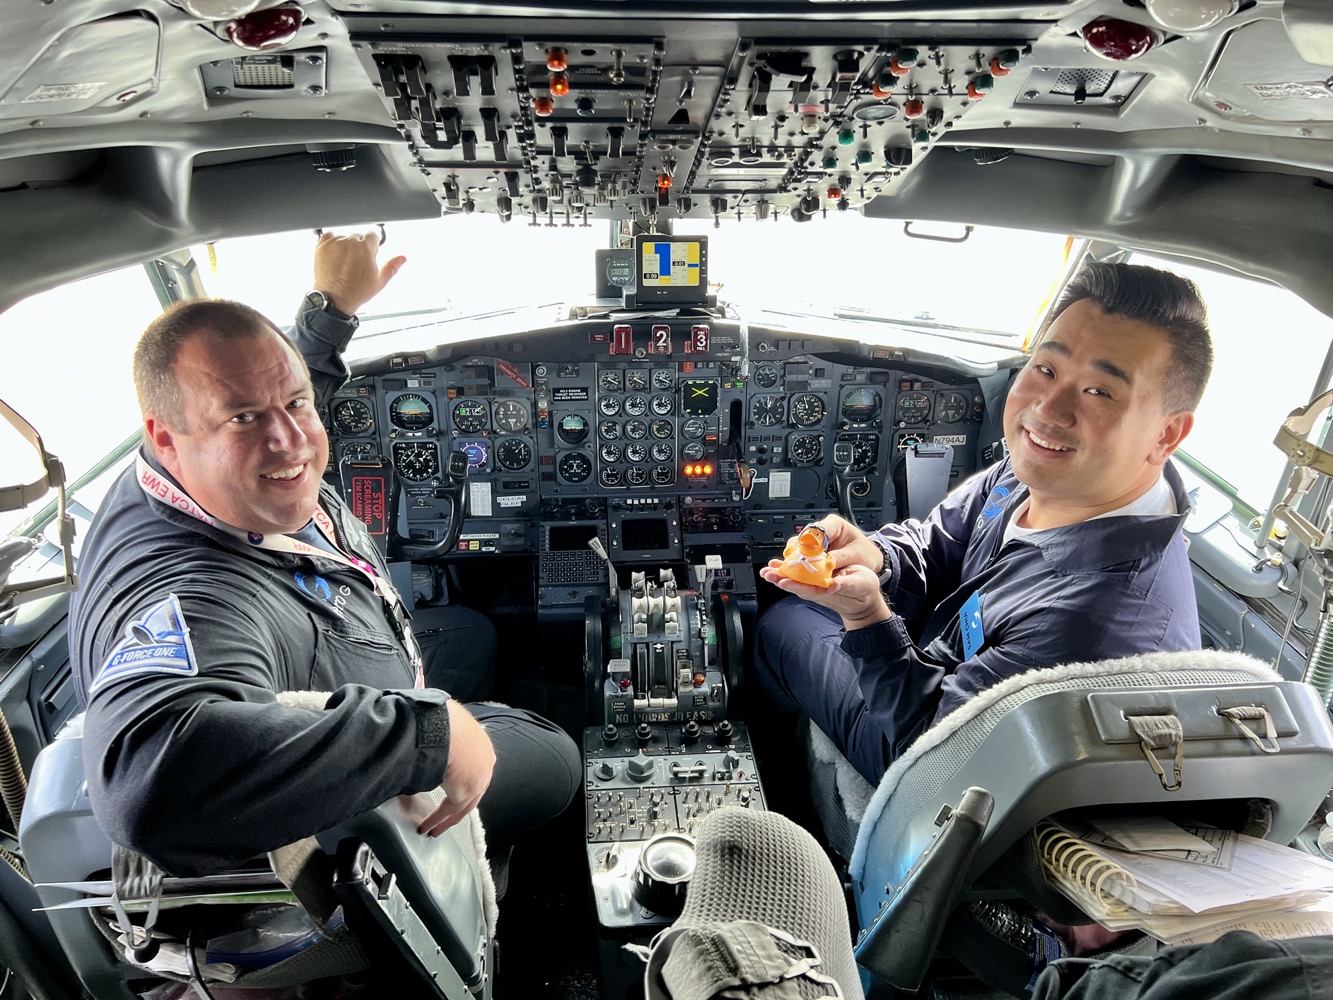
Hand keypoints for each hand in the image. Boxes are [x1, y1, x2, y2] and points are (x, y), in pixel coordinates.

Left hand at [312, 230, 406, 315]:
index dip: (372, 246)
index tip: (369, 255)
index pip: (372, 236)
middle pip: (358, 236)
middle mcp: (350, 242)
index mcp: (365, 248)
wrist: (335, 299)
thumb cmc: (357, 292)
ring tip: (344, 263)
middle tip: (356, 263)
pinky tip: (334, 256)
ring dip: (345, 246)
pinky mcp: (322, 246)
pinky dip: (331, 243)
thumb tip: (402, 258)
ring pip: (344, 237)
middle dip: (359, 247)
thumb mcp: (379, 281)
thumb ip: (392, 267)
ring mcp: (335, 243)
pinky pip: (328, 236)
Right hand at [416, 700, 495, 836]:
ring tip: (433, 828)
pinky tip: (427, 826)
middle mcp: (485, 761)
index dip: (459, 779)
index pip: (472, 766)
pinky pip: (451, 810)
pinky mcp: (467, 791)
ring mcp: (480, 777)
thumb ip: (438, 739)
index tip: (450, 787)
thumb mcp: (444, 726)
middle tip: (445, 817)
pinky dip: (437, 819)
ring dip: (446, 818)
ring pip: (463, 803)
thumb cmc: (441, 719)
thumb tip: (421, 742)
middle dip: (456, 805)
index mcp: (481, 743)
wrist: (445, 727)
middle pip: (471, 789)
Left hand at [759, 563, 891, 630]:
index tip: (783, 581)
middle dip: (781, 579)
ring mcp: (815, 586)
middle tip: (767, 573)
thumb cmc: (864, 591)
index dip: (795, 586)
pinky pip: (799, 576)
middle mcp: (819, 590)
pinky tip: (778, 565)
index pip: (809, 590)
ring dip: (780, 575)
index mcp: (829, 592)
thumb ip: (847, 585)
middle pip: (797, 586)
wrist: (863, 599)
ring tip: (767, 569)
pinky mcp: (815, 581)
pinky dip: (788, 570)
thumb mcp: (862, 585)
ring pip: (795, 581)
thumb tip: (833, 585)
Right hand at [792, 513, 885, 575]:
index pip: (817, 530)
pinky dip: (798, 564)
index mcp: (834, 524)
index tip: (806, 555)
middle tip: (797, 565)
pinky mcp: (811, 551)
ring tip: (795, 570)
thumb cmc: (865, 553)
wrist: (867, 559)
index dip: (810, 543)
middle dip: (799, 552)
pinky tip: (796, 572)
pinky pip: (800, 555)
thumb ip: (841, 557)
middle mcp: (821, 530)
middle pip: (803, 537)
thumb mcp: (857, 555)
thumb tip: (827, 563)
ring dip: (795, 559)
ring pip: (798, 546)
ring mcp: (814, 541)